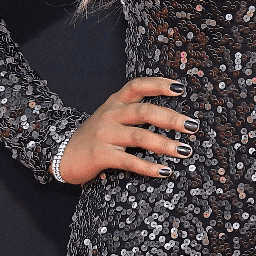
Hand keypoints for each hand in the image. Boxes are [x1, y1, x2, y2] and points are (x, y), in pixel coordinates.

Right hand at [56, 77, 196, 184]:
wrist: (62, 155)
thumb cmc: (96, 136)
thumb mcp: (111, 117)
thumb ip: (134, 111)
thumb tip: (173, 116)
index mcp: (115, 102)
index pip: (137, 86)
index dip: (158, 84)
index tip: (180, 88)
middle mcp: (110, 114)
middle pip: (144, 112)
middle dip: (171, 119)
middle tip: (193, 126)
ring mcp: (104, 134)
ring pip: (139, 137)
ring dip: (165, 144)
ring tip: (185, 151)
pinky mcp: (100, 155)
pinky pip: (129, 161)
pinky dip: (149, 167)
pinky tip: (165, 171)